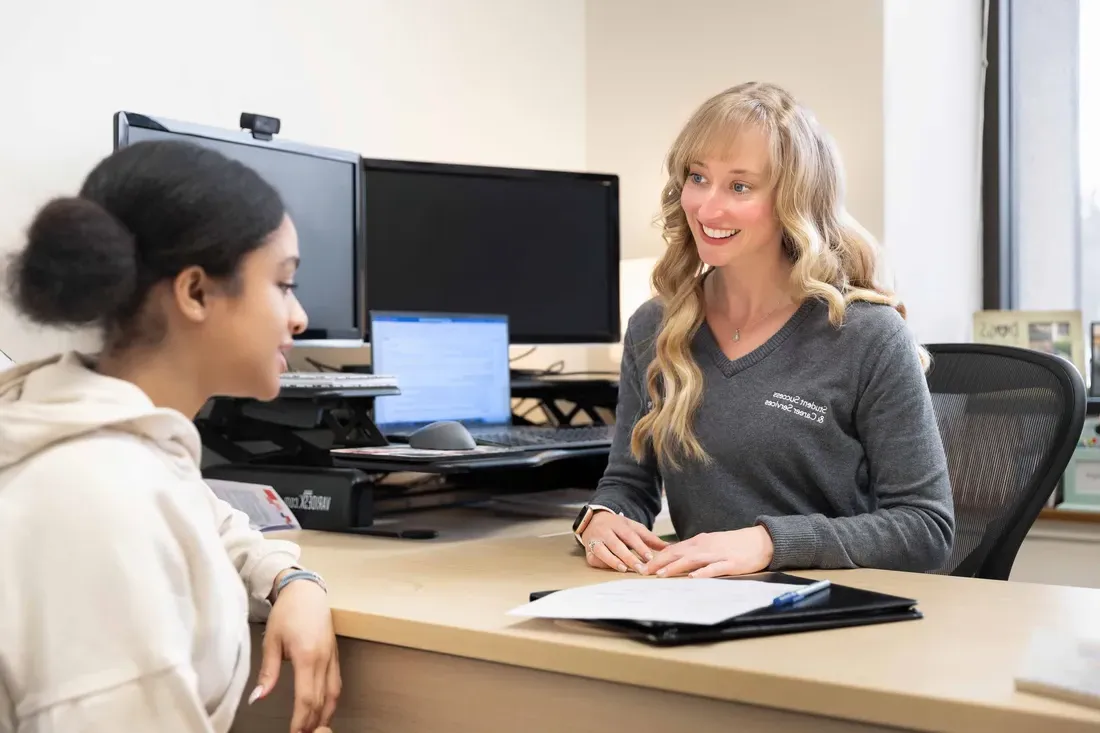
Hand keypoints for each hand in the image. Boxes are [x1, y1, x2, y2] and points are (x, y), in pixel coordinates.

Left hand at [251, 574, 340, 732]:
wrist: (306, 591)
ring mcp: (332, 657)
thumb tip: (258, 697)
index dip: (301, 719)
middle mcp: (323, 659)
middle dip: (312, 722)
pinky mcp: (334, 655)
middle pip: (322, 699)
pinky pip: (336, 683)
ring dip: (325, 714)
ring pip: (333, 693)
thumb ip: (268, 672)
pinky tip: (325, 709)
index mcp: (306, 656)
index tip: (294, 732)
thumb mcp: (271, 641)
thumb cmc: (287, 612)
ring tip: (315, 728)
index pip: (306, 696)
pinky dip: (332, 700)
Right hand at [581, 511, 668, 572]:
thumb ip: (649, 538)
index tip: (650, 558)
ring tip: (624, 569)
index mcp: (618, 524)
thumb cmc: (617, 526)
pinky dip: (603, 564)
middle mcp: (605, 531)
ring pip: (602, 551)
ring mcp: (595, 540)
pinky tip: (612, 569)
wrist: (593, 520)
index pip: (630, 536)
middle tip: (641, 569)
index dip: (640, 547)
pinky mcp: (588, 550)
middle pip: (617, 545)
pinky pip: (594, 558)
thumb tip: (668, 547)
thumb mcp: (633, 527)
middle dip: (629, 557)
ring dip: (613, 561)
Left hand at [644, 526, 773, 577]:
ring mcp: (717, 554)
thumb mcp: (711, 544)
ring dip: (675, 567)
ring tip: (661, 574)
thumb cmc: (734, 544)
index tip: (644, 565)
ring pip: (692, 560)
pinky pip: (714, 568)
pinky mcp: (730, 564)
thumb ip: (695, 551)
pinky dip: (703, 572)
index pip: (673, 548)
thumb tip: (676, 559)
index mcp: (699, 541)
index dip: (658, 557)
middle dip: (659, 562)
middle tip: (644, 571)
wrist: (760, 541)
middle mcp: (705, 546)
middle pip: (678, 553)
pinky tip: (693, 577)